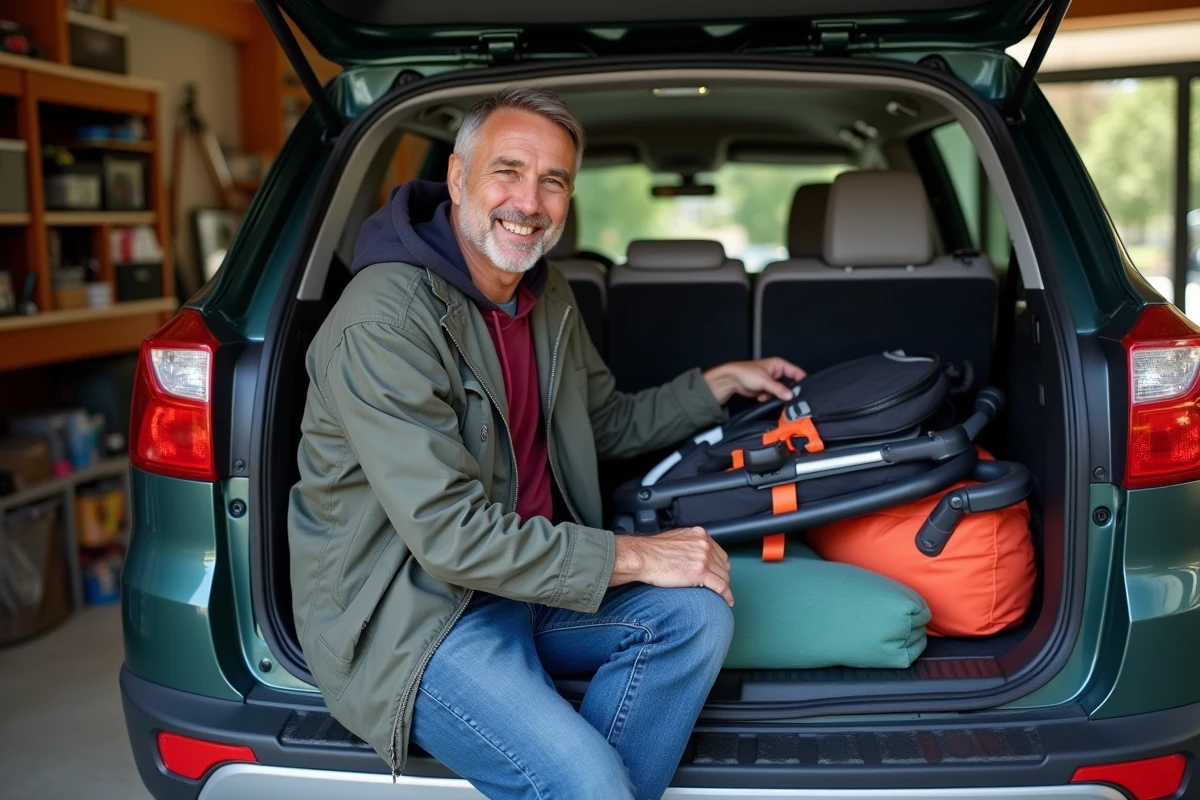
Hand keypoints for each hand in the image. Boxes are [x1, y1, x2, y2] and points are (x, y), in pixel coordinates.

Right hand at [609, 527, 732, 605]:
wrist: (644, 557)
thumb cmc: (652, 550)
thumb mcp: (676, 539)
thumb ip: (689, 544)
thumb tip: (692, 555)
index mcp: (700, 535)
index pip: (719, 552)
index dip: (720, 565)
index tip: (719, 573)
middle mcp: (705, 545)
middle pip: (723, 565)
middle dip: (722, 576)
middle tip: (719, 586)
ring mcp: (704, 558)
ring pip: (723, 576)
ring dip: (725, 587)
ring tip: (723, 596)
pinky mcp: (700, 573)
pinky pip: (720, 586)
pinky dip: (726, 595)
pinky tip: (728, 601)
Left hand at [703, 357, 805, 404]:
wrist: (732, 380)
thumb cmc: (745, 373)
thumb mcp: (765, 381)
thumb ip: (779, 389)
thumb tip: (790, 395)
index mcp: (779, 365)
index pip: (796, 372)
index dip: (801, 381)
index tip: (804, 390)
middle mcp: (777, 372)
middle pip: (789, 384)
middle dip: (785, 391)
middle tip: (785, 397)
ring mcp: (772, 381)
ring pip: (781, 392)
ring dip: (773, 396)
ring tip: (765, 393)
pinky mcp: (766, 389)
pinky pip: (773, 396)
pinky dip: (767, 397)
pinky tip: (760, 395)